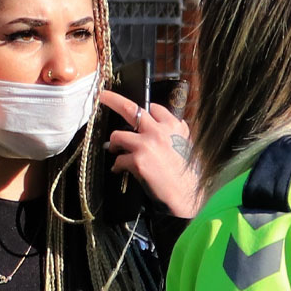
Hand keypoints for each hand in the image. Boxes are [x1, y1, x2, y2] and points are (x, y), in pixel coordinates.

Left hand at [99, 89, 199, 217]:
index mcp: (173, 126)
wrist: (187, 195)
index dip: (142, 110)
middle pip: (131, 109)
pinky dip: (117, 166)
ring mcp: (147, 145)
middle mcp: (159, 131)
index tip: (134, 111)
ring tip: (114, 150)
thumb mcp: (187, 146)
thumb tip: (172, 124)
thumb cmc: (188, 173)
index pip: (154, 108)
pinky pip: (118, 160)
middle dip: (113, 100)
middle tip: (102, 96)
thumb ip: (177, 133)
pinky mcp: (137, 160)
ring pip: (118, 135)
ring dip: (114, 144)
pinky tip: (120, 170)